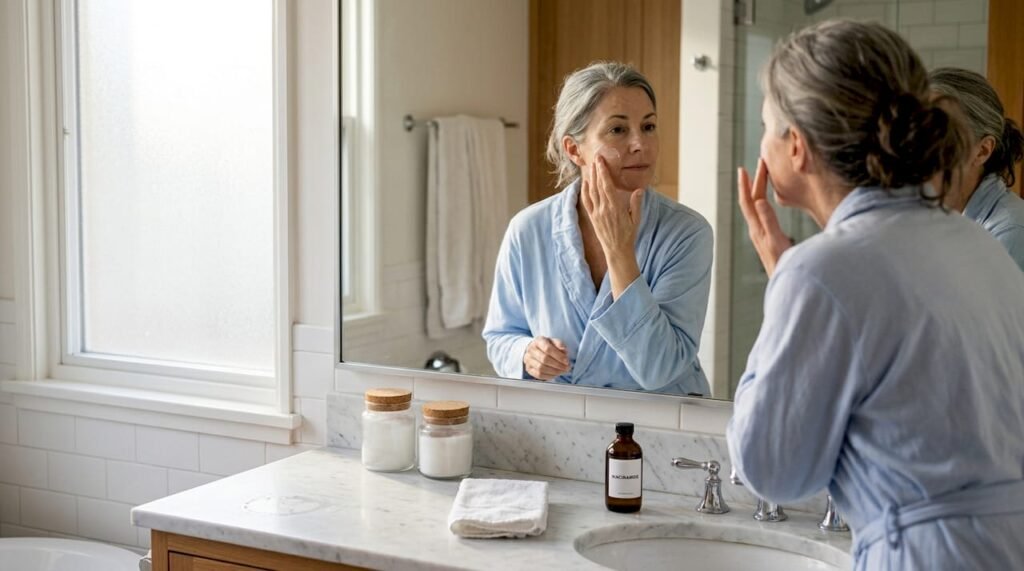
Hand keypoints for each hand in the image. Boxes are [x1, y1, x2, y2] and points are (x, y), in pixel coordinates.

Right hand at [523, 337, 570, 379]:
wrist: (536, 350)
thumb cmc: (547, 346)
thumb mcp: (554, 342)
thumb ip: (560, 344)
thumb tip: (563, 349)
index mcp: (539, 341)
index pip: (547, 348)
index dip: (558, 356)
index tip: (566, 361)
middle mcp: (531, 349)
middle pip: (544, 359)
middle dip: (558, 365)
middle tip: (566, 368)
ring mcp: (528, 359)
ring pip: (541, 368)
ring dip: (554, 371)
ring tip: (562, 371)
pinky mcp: (528, 368)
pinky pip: (538, 375)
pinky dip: (549, 376)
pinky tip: (555, 374)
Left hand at [580, 157, 642, 256]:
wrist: (617, 250)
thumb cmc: (629, 235)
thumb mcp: (636, 219)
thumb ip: (636, 204)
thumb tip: (640, 190)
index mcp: (616, 207)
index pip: (607, 185)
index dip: (603, 172)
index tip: (601, 161)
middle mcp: (604, 209)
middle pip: (598, 185)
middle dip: (596, 170)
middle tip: (596, 158)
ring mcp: (597, 213)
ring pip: (591, 192)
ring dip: (590, 178)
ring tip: (591, 166)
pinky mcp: (593, 218)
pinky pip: (587, 202)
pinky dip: (585, 191)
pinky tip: (585, 183)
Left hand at [737, 159, 790, 276]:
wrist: (783, 284)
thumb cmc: (781, 265)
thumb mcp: (776, 241)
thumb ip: (768, 221)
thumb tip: (758, 200)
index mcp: (757, 228)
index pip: (749, 201)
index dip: (747, 184)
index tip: (745, 167)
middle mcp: (756, 230)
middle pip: (752, 201)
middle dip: (755, 181)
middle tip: (760, 163)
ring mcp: (760, 234)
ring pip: (755, 207)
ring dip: (757, 190)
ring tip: (761, 176)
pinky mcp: (766, 239)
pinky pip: (761, 215)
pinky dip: (762, 202)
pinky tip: (766, 201)